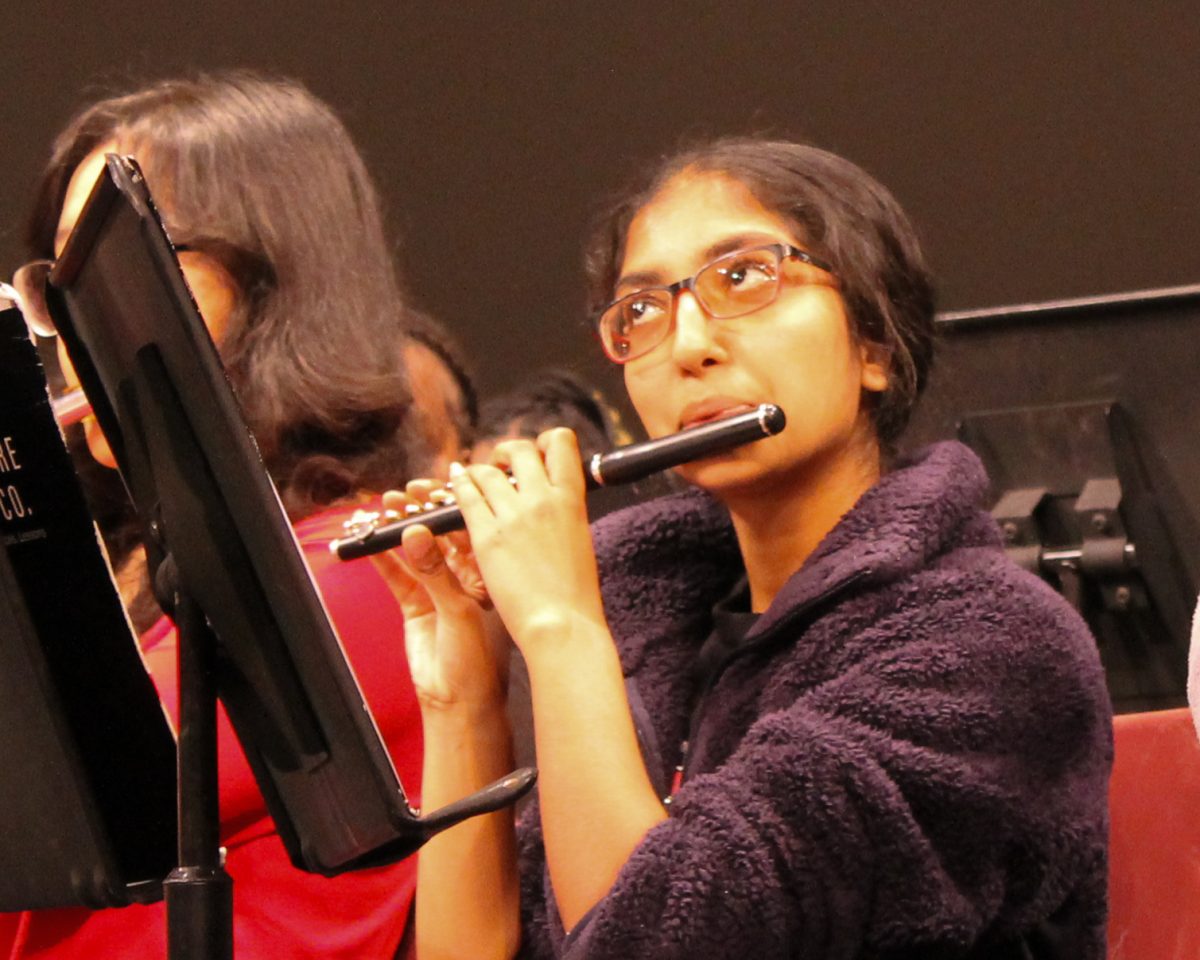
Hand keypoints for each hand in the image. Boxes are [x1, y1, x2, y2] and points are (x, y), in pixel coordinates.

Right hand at [371, 485, 506, 710]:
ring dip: (401, 530)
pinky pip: (397, 575)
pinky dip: (383, 559)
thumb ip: (435, 572)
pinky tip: (370, 543)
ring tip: (384, 510)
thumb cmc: (480, 660)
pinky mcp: (416, 605)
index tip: (430, 489)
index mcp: (489, 572)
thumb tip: (416, 533)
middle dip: (421, 512)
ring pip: (417, 551)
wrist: (462, 703)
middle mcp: (466, 576)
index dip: (449, 506)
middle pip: (440, 534)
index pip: (469, 528)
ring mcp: (439, 589)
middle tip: (403, 496)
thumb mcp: (460, 610)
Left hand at [449, 429, 607, 651]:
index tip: (537, 455)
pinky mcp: (486, 534)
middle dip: (507, 453)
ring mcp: (512, 514)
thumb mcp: (579, 541)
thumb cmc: (575, 594)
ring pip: (486, 471)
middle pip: (519, 450)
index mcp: (572, 499)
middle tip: (501, 466)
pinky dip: (458, 485)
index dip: (545, 442)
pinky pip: (466, 496)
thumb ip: (565, 513)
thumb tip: (554, 500)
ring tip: (474, 478)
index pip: (561, 443)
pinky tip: (454, 482)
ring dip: (479, 470)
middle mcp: (542, 498)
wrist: (560, 624)